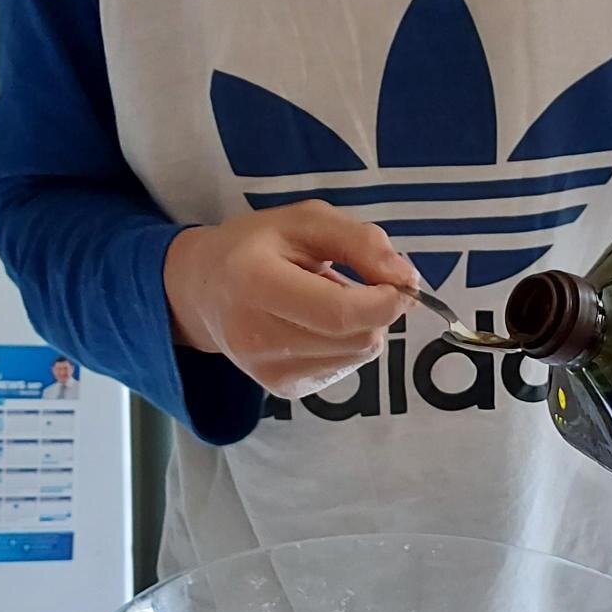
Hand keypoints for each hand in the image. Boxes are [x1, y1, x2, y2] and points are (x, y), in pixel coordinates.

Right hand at [164, 203, 417, 398]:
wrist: (204, 289)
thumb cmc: (257, 246)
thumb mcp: (306, 221)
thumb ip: (361, 241)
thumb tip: (408, 279)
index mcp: (256, 283)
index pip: (339, 313)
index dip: (385, 301)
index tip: (402, 284)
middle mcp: (257, 337)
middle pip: (356, 338)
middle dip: (376, 310)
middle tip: (355, 282)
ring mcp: (268, 371)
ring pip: (357, 356)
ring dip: (360, 327)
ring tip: (323, 301)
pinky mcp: (281, 390)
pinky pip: (343, 368)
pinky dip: (344, 345)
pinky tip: (314, 324)